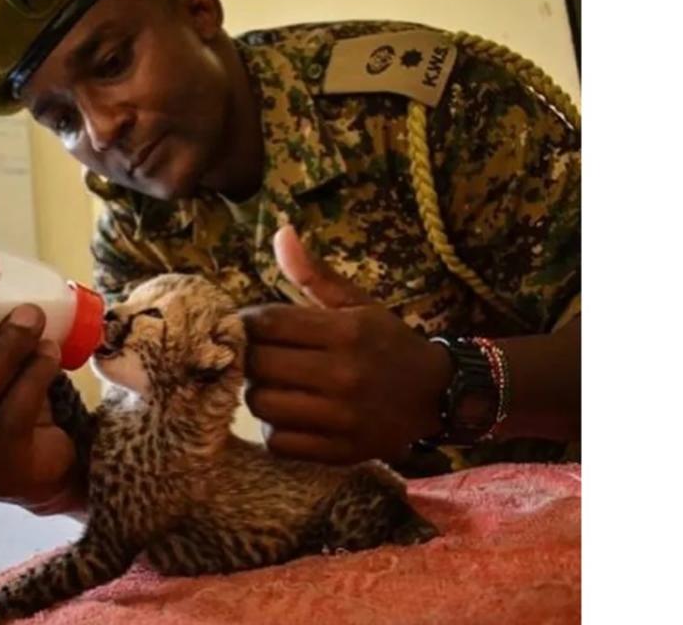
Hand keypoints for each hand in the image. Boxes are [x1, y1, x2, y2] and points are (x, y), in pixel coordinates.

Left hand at [240, 226, 449, 464]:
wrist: (435, 395)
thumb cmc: (386, 343)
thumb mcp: (356, 303)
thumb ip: (314, 273)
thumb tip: (280, 231)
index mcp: (346, 331)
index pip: (267, 324)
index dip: (247, 323)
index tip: (249, 325)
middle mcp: (343, 374)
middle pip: (258, 366)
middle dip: (249, 358)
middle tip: (260, 356)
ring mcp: (341, 417)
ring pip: (261, 405)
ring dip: (259, 393)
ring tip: (275, 384)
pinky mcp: (338, 451)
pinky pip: (278, 442)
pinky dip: (276, 429)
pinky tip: (290, 414)